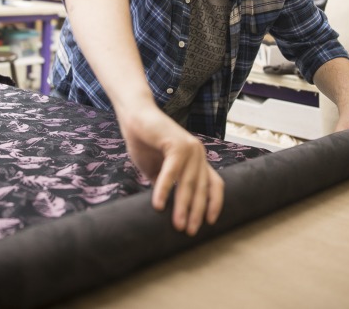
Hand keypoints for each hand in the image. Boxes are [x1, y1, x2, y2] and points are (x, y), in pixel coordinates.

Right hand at [119, 107, 223, 235]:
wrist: (134, 116)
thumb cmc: (144, 142)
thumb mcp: (158, 170)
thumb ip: (166, 185)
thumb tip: (167, 210)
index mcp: (197, 160)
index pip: (214, 184)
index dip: (214, 204)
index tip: (209, 223)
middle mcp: (198, 154)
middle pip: (202, 188)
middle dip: (197, 212)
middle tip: (189, 232)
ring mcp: (190, 147)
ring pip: (189, 182)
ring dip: (183, 206)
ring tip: (178, 225)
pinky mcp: (176, 143)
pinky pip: (172, 171)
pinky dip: (165, 189)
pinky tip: (158, 204)